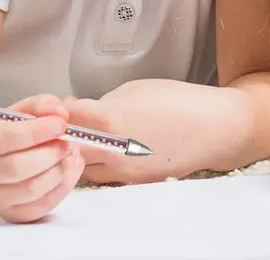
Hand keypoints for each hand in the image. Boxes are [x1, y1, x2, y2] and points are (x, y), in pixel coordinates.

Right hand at [0, 94, 84, 222]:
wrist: (3, 158)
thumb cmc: (17, 130)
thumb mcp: (26, 109)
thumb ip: (43, 105)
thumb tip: (60, 114)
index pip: (2, 139)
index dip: (35, 131)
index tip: (61, 124)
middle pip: (16, 167)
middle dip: (51, 152)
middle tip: (69, 140)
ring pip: (31, 189)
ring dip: (60, 169)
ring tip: (72, 152)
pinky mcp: (14, 214)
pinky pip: (42, 206)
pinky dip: (64, 185)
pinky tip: (71, 166)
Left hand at [64, 78, 244, 184]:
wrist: (212, 128)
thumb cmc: (179, 101)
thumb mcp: (135, 88)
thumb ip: (104, 101)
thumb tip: (82, 108)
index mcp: (109, 119)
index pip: (64, 117)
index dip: (57, 109)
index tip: (57, 105)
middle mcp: (110, 150)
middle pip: (66, 147)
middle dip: (62, 135)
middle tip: (65, 123)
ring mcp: (121, 170)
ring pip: (82, 166)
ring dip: (78, 152)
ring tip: (88, 135)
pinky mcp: (132, 182)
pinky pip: (103, 175)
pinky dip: (98, 163)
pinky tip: (108, 147)